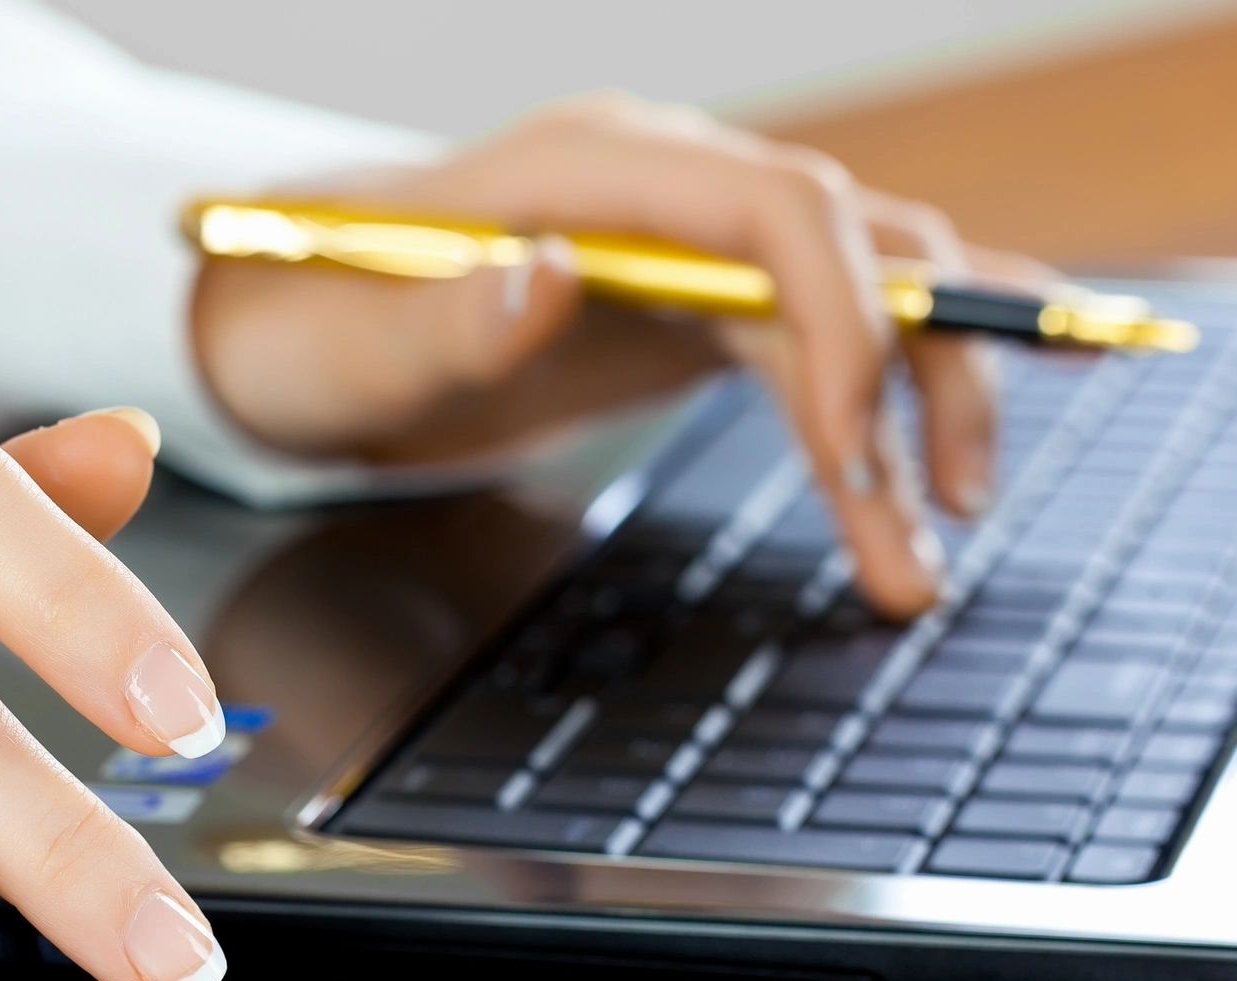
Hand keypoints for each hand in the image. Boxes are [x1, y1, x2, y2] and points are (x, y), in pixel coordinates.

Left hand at [191, 94, 1057, 618]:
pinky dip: (883, 403)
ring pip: (859, 305)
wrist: (295, 326)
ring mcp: (691, 245)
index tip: (852, 453)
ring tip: (923, 557)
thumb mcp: (361, 343)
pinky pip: (821, 341)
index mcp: (597, 168)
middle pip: (857, 251)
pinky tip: (927, 468)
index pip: (781, 212)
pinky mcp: (695, 306)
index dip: (846, 322)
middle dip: (919, 379)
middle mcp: (669, 188)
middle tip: (941, 516)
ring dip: (916, 414)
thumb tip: (547, 282)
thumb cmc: (316, 324)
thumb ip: (451, 317)